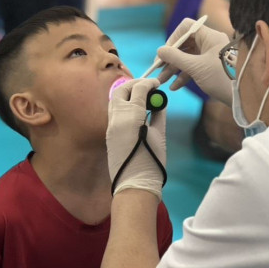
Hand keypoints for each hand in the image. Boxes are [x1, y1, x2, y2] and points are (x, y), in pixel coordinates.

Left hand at [107, 78, 166, 199]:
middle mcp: (117, 117)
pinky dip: (123, 105)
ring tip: (141, 96)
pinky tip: (134, 109)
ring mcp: (110, 125)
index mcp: (132, 116)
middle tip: (147, 86)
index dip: (149, 83)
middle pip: (122, 90)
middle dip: (135, 84)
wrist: (135, 184)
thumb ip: (159, 114)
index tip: (157, 83)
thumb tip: (160, 102)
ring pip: (115, 100)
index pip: (139, 89)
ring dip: (127, 94)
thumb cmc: (152, 161)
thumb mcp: (159, 135)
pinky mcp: (108, 133)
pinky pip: (113, 112)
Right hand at [156, 18, 232, 105]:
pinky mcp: (212, 68)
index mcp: (209, 36)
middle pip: (185, 44)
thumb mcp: (195, 67)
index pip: (186, 27)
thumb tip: (160, 51)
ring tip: (162, 80)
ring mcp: (211, 56)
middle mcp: (211, 43)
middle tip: (158, 69)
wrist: (242, 97)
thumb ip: (175, 57)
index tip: (164, 53)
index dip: (173, 38)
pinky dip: (184, 75)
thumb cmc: (222, 78)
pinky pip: (194, 68)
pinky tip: (175, 86)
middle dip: (170, 57)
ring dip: (174, 69)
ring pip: (188, 58)